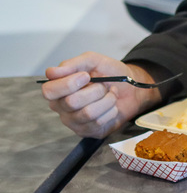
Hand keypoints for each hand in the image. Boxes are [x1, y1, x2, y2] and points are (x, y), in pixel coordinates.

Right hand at [40, 52, 162, 138]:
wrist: (131, 88)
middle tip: (103, 85)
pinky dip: (111, 110)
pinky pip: (98, 122)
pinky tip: (111, 106)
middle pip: (71, 102)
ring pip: (87, 113)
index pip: (49, 91)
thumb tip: (52, 72)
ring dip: (106, 100)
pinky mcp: (87, 131)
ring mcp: (73, 121)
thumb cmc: (110, 74)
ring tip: (110, 94)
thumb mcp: (94, 61)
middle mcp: (61, 107)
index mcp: (58, 89)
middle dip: (95, 90)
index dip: (68, 84)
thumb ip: (73, 63)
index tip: (86, 76)